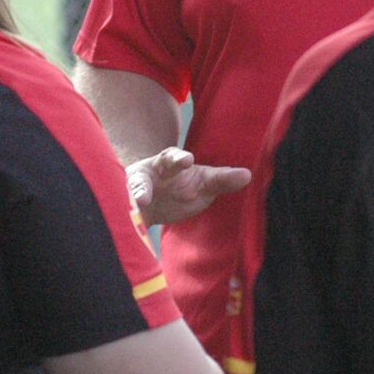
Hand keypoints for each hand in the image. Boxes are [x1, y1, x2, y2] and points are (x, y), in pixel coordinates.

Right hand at [126, 147, 251, 224]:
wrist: (147, 205)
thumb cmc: (179, 190)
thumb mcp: (201, 186)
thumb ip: (221, 181)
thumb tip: (247, 175)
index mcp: (171, 163)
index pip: (174, 157)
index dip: (179, 158)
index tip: (187, 161)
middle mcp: (153, 171)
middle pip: (157, 164)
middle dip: (165, 163)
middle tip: (178, 165)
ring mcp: (136, 186)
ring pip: (137, 184)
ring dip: (140, 190)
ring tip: (142, 200)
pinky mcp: (125, 203)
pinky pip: (125, 206)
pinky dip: (128, 212)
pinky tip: (131, 216)